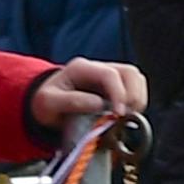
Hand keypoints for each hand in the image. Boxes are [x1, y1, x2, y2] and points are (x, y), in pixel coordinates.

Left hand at [31, 58, 146, 127]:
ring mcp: (110, 74)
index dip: (119, 94)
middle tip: (125, 116)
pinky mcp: (117, 85)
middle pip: (130, 73)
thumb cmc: (46, 103)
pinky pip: (136, 88)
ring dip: (137, 99)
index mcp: (81, 68)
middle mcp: (98, 67)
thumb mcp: (48, 103)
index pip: (110, 75)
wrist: (47, 104)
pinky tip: (126, 114)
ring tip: (127, 116)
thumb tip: (99, 104)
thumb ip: (71, 101)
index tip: (119, 114)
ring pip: (137, 79)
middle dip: (133, 96)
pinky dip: (137, 102)